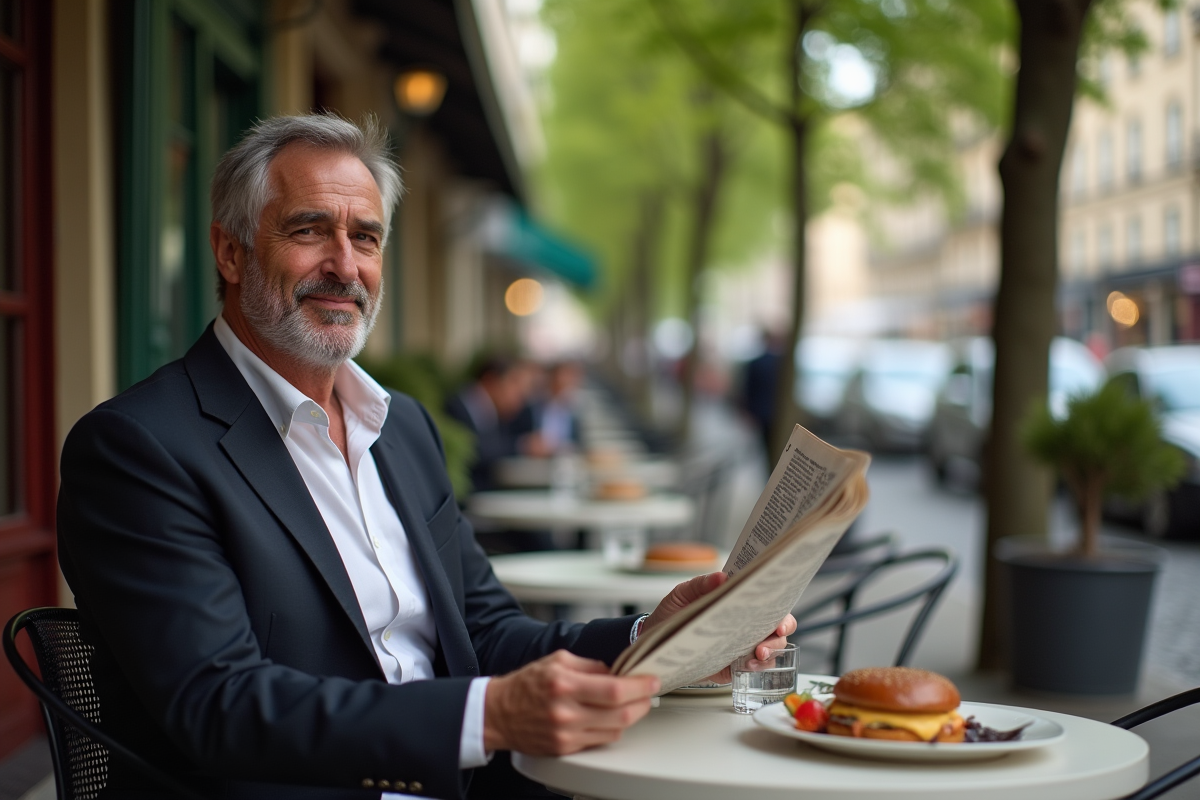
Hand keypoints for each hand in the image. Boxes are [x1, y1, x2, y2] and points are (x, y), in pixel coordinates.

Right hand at [483, 650, 659, 754]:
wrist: (499, 713)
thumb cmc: (526, 684)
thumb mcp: (557, 660)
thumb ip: (590, 665)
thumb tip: (618, 670)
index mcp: (565, 684)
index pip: (614, 689)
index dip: (639, 686)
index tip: (651, 681)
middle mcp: (566, 712)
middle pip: (620, 714)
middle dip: (642, 703)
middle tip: (648, 693)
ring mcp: (566, 733)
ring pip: (615, 730)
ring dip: (630, 716)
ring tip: (632, 703)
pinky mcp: (565, 748)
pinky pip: (601, 741)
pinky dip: (613, 728)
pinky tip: (612, 717)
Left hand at [641, 572, 796, 682]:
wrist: (655, 642)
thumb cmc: (671, 614)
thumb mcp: (682, 594)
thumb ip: (700, 584)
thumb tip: (722, 577)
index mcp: (737, 604)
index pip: (768, 602)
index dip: (780, 606)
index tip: (779, 611)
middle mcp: (745, 625)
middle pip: (777, 628)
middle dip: (780, 633)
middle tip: (773, 635)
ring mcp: (742, 646)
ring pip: (772, 650)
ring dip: (771, 652)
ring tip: (757, 654)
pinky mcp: (734, 667)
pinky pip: (755, 669)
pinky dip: (757, 669)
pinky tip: (747, 665)